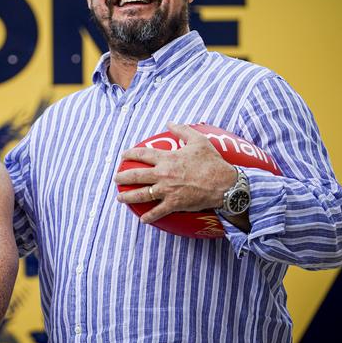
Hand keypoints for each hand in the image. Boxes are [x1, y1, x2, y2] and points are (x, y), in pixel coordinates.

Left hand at [114, 122, 236, 223]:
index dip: (130, 154)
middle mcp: (163, 174)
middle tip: (116, 179)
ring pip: (142, 194)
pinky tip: (142, 219)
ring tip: (120, 198)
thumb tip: (170, 122)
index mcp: (167, 158)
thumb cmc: (212, 162)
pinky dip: (149, 216)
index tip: (123, 155)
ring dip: (128, 197)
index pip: (142, 154)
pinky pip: (158, 211)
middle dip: (123, 177)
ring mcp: (167, 190)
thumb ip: (182, 130)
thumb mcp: (198, 141)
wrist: (225, 184)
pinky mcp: (174, 203)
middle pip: (136, 175)